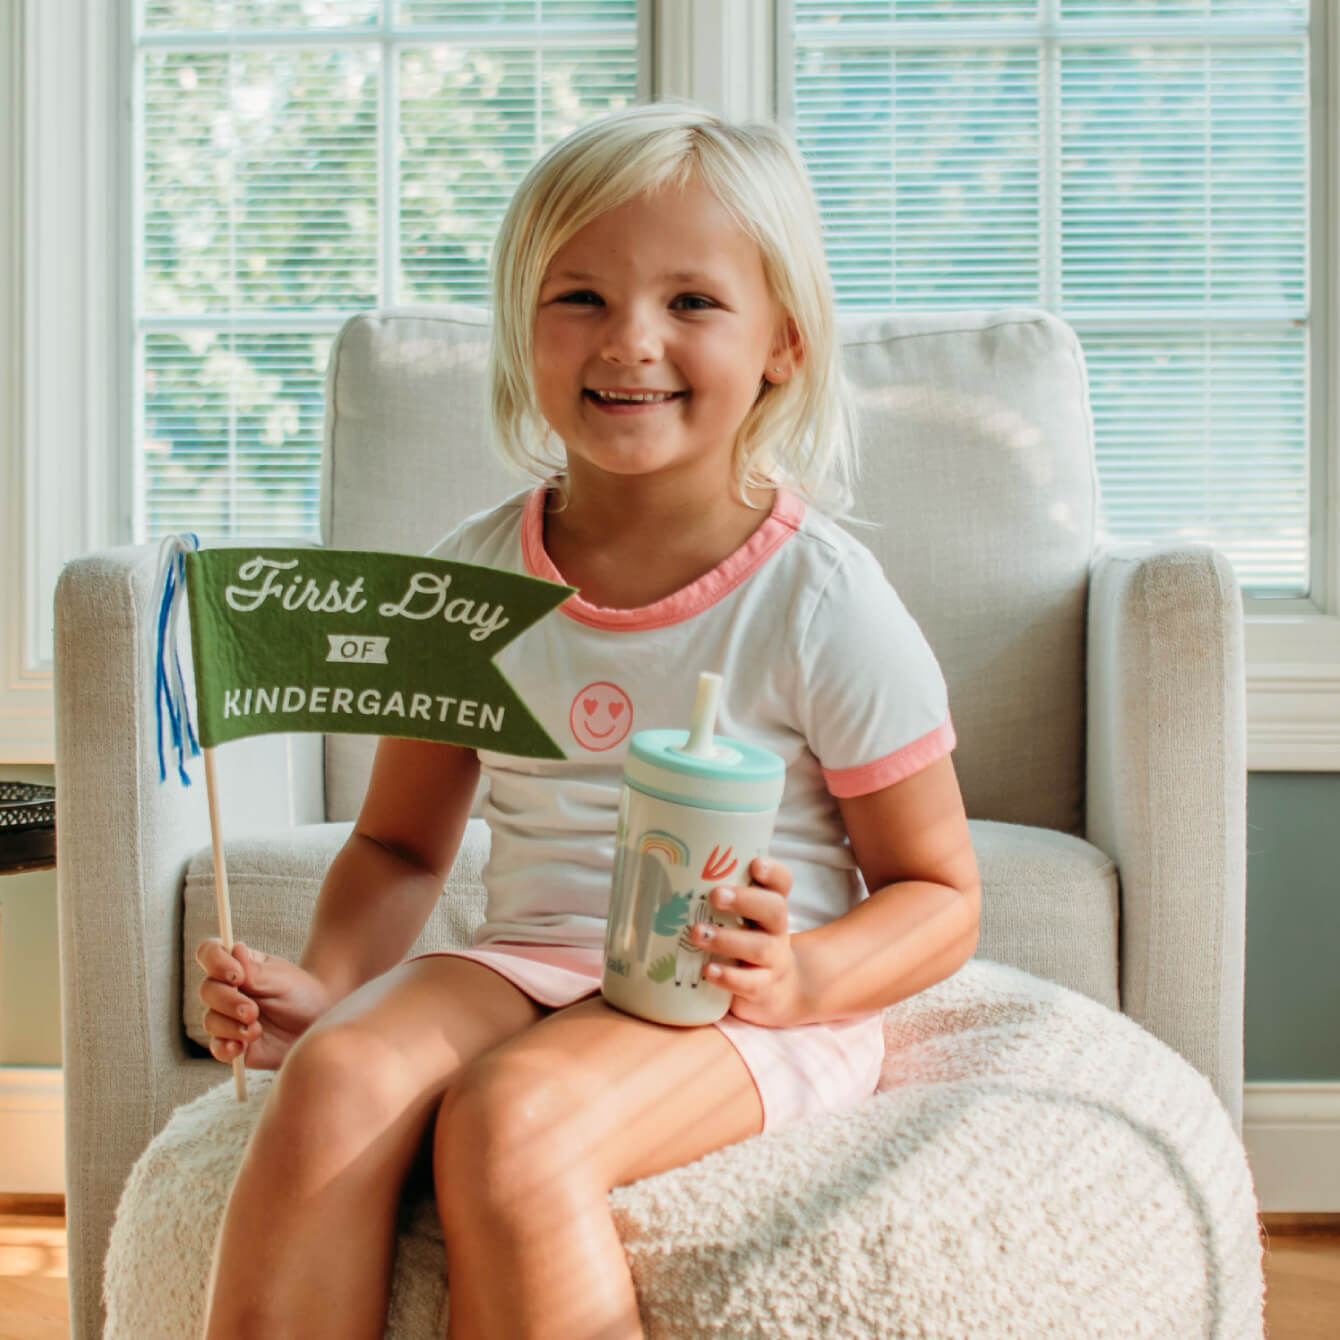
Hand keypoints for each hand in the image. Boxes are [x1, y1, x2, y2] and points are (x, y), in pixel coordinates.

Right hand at [195, 938, 334, 1070]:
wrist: (317, 1025)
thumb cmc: (302, 995)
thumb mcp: (282, 980)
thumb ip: (254, 970)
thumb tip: (234, 947)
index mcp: (238, 966)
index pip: (210, 954)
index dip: (215, 962)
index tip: (237, 975)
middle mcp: (229, 990)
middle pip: (207, 990)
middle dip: (228, 1001)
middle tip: (252, 1011)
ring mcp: (228, 1017)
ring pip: (210, 1021)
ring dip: (231, 1026)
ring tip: (257, 1030)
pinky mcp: (234, 1043)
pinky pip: (217, 1048)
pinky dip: (225, 1048)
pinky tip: (240, 1048)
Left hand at [690, 857, 809, 1027]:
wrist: (774, 992)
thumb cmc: (743, 943)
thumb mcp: (737, 919)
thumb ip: (715, 899)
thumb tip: (654, 872)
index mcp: (768, 906)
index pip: (781, 882)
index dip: (772, 872)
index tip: (754, 864)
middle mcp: (776, 930)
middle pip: (775, 909)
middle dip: (746, 900)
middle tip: (716, 894)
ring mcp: (773, 961)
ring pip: (760, 947)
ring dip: (727, 939)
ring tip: (697, 933)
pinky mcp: (762, 988)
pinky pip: (750, 983)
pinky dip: (729, 977)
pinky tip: (708, 970)